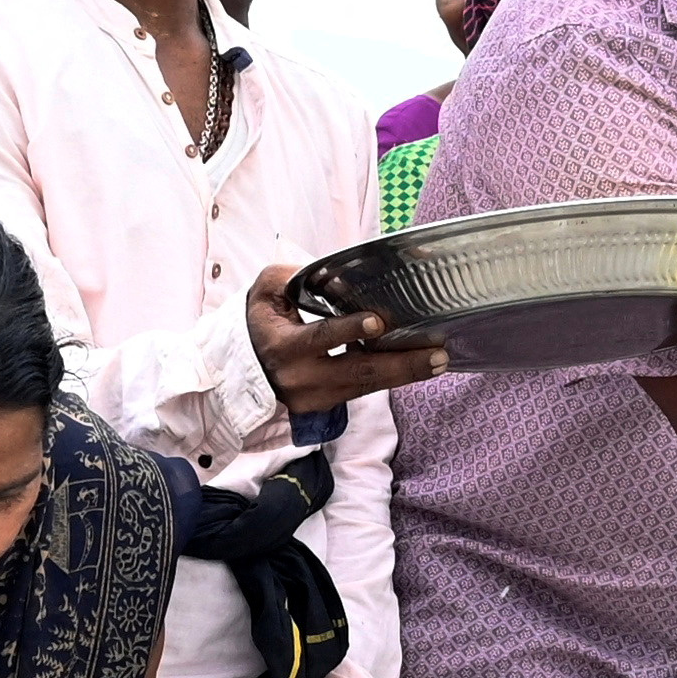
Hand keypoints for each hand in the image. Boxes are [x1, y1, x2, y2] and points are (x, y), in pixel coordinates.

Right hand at [243, 258, 455, 407]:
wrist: (237, 371)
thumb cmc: (258, 323)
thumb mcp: (265, 291)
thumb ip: (293, 276)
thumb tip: (330, 272)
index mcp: (285, 347)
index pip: (321, 338)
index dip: (350, 330)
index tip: (378, 321)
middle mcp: (302, 379)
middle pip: (358, 373)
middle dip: (401, 364)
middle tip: (437, 354)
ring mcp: (315, 398)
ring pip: (366, 387)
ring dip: (405, 374)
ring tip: (438, 361)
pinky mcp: (326, 406)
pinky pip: (362, 391)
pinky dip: (391, 378)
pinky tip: (417, 366)